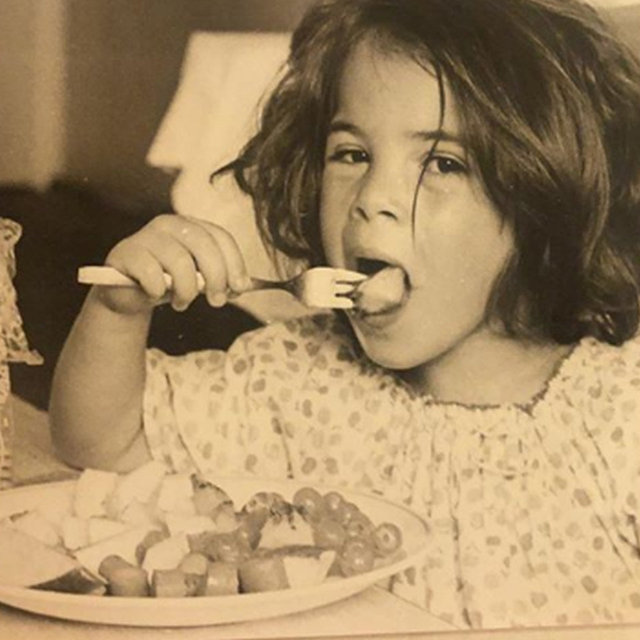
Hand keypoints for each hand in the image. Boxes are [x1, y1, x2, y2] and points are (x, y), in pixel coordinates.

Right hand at [97, 214, 250, 314]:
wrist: (127, 293)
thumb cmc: (167, 283)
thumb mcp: (198, 280)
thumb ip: (219, 278)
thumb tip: (242, 286)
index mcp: (192, 226)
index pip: (221, 237)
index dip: (234, 263)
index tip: (240, 287)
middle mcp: (170, 224)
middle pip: (204, 245)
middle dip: (216, 277)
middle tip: (217, 301)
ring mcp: (147, 236)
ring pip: (180, 262)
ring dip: (186, 290)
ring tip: (182, 303)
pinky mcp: (127, 252)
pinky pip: (152, 274)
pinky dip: (159, 290)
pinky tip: (155, 295)